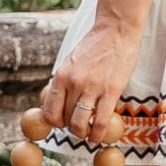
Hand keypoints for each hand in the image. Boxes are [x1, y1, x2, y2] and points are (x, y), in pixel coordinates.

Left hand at [43, 13, 140, 146]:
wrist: (116, 29)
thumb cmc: (95, 45)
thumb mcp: (72, 61)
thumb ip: (65, 82)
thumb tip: (60, 104)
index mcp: (61, 75)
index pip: (49, 111)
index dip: (55, 123)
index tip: (63, 123)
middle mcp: (73, 83)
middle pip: (65, 120)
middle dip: (71, 127)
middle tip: (80, 126)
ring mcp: (92, 87)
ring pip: (79, 125)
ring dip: (83, 134)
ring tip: (89, 133)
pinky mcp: (111, 91)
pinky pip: (99, 122)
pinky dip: (97, 134)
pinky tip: (99, 136)